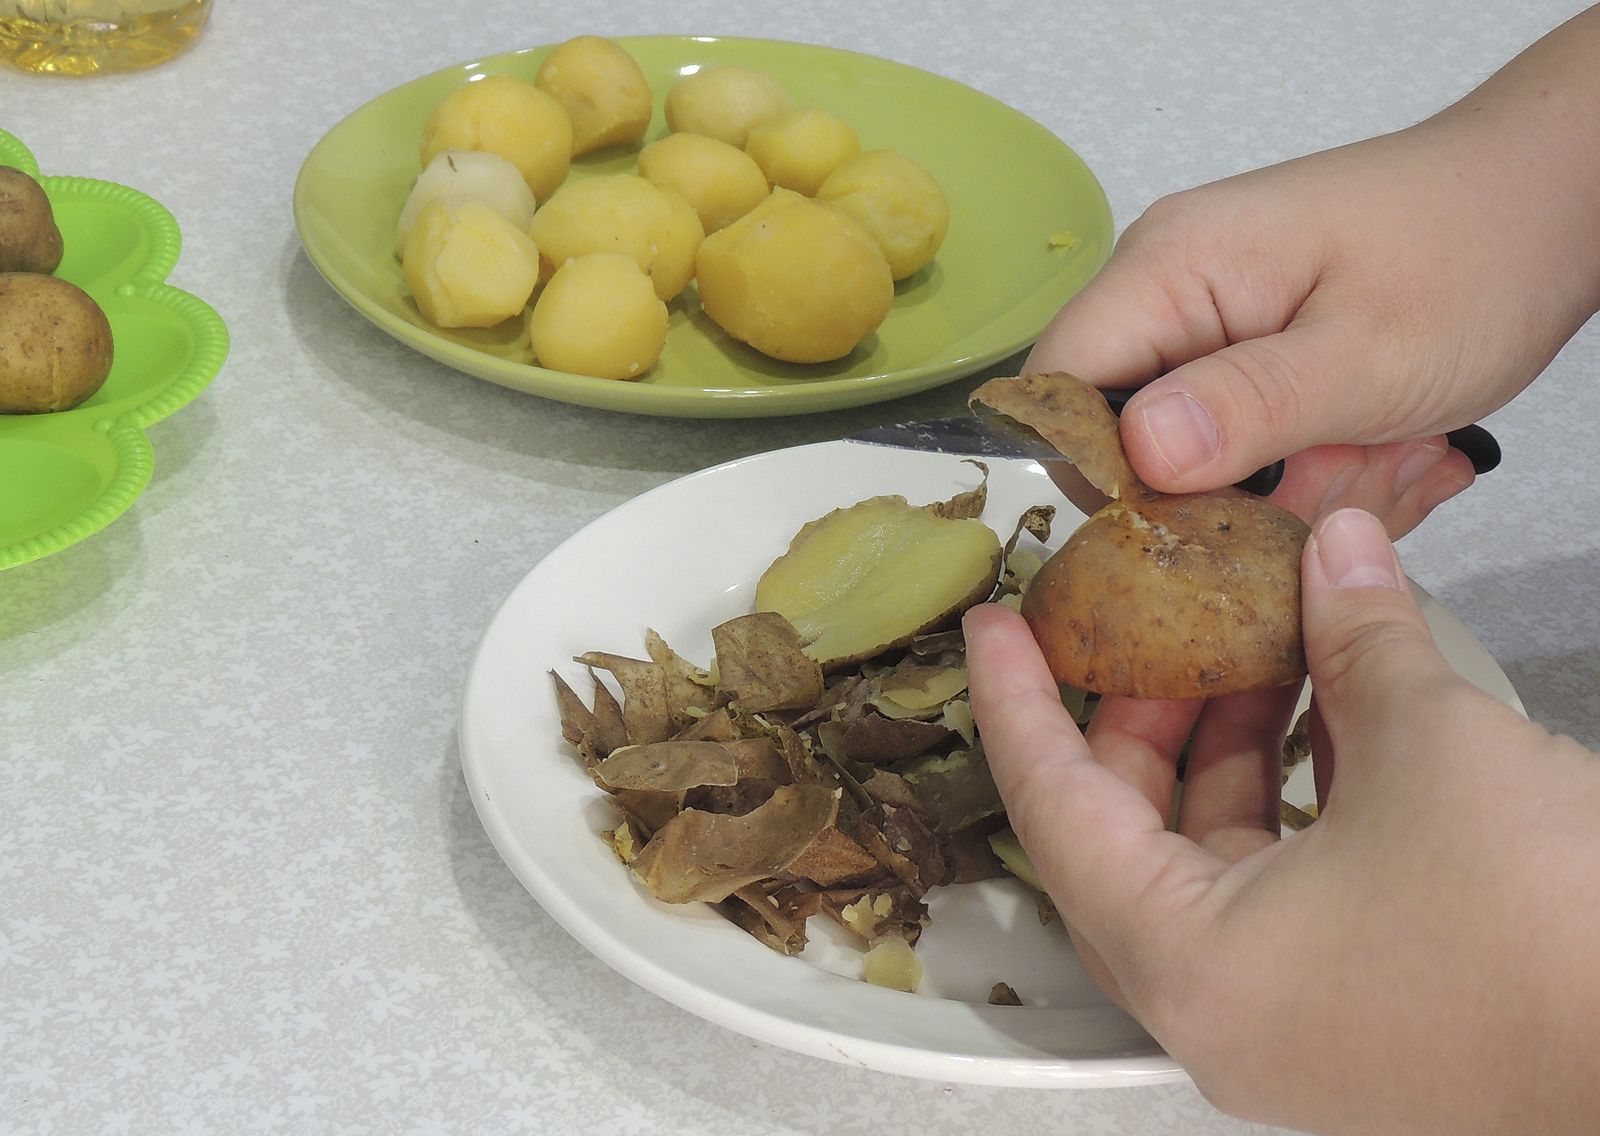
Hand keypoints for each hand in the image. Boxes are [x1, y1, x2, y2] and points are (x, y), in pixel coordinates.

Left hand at [964, 508, 1599, 1133]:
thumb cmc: (1552, 934)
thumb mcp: (1431, 745)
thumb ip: (1358, 637)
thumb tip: (1336, 548)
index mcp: (1189, 965)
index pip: (1055, 808)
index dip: (1020, 702)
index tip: (997, 628)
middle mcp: (1221, 1010)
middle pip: (1128, 834)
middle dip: (1144, 711)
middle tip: (1152, 617)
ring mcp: (1292, 1020)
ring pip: (1216, 856)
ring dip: (1232, 743)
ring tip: (1252, 640)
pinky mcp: (1360, 1012)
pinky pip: (1289, 884)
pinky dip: (1298, 793)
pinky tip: (1330, 709)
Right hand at [1027, 23, 1599, 536]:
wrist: (1550, 202)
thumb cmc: (1473, 255)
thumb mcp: (1365, 354)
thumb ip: (1247, 405)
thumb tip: (1134, 457)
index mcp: (1169, 269)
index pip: (1061, 388)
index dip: (1103, 471)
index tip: (1193, 521)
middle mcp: (1168, 292)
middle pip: (1125, 437)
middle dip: (1221, 493)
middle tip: (1331, 483)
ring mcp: (1208, 323)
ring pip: (1191, 455)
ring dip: (1284, 486)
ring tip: (1378, 458)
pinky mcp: (1247, 354)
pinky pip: (1240, 443)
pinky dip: (1307, 469)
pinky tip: (1378, 452)